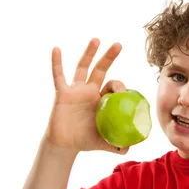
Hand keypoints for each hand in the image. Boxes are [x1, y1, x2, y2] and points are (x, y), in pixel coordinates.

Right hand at [45, 38, 128, 153]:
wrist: (65, 145)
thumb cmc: (86, 141)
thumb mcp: (105, 143)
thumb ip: (119, 145)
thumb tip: (131, 149)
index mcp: (103, 100)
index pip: (114, 86)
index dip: (120, 86)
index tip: (123, 92)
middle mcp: (90, 91)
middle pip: (101, 69)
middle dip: (109, 56)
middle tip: (118, 44)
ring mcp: (76, 90)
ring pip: (83, 67)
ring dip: (89, 53)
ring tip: (97, 39)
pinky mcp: (62, 93)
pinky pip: (58, 76)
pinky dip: (57, 63)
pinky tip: (57, 49)